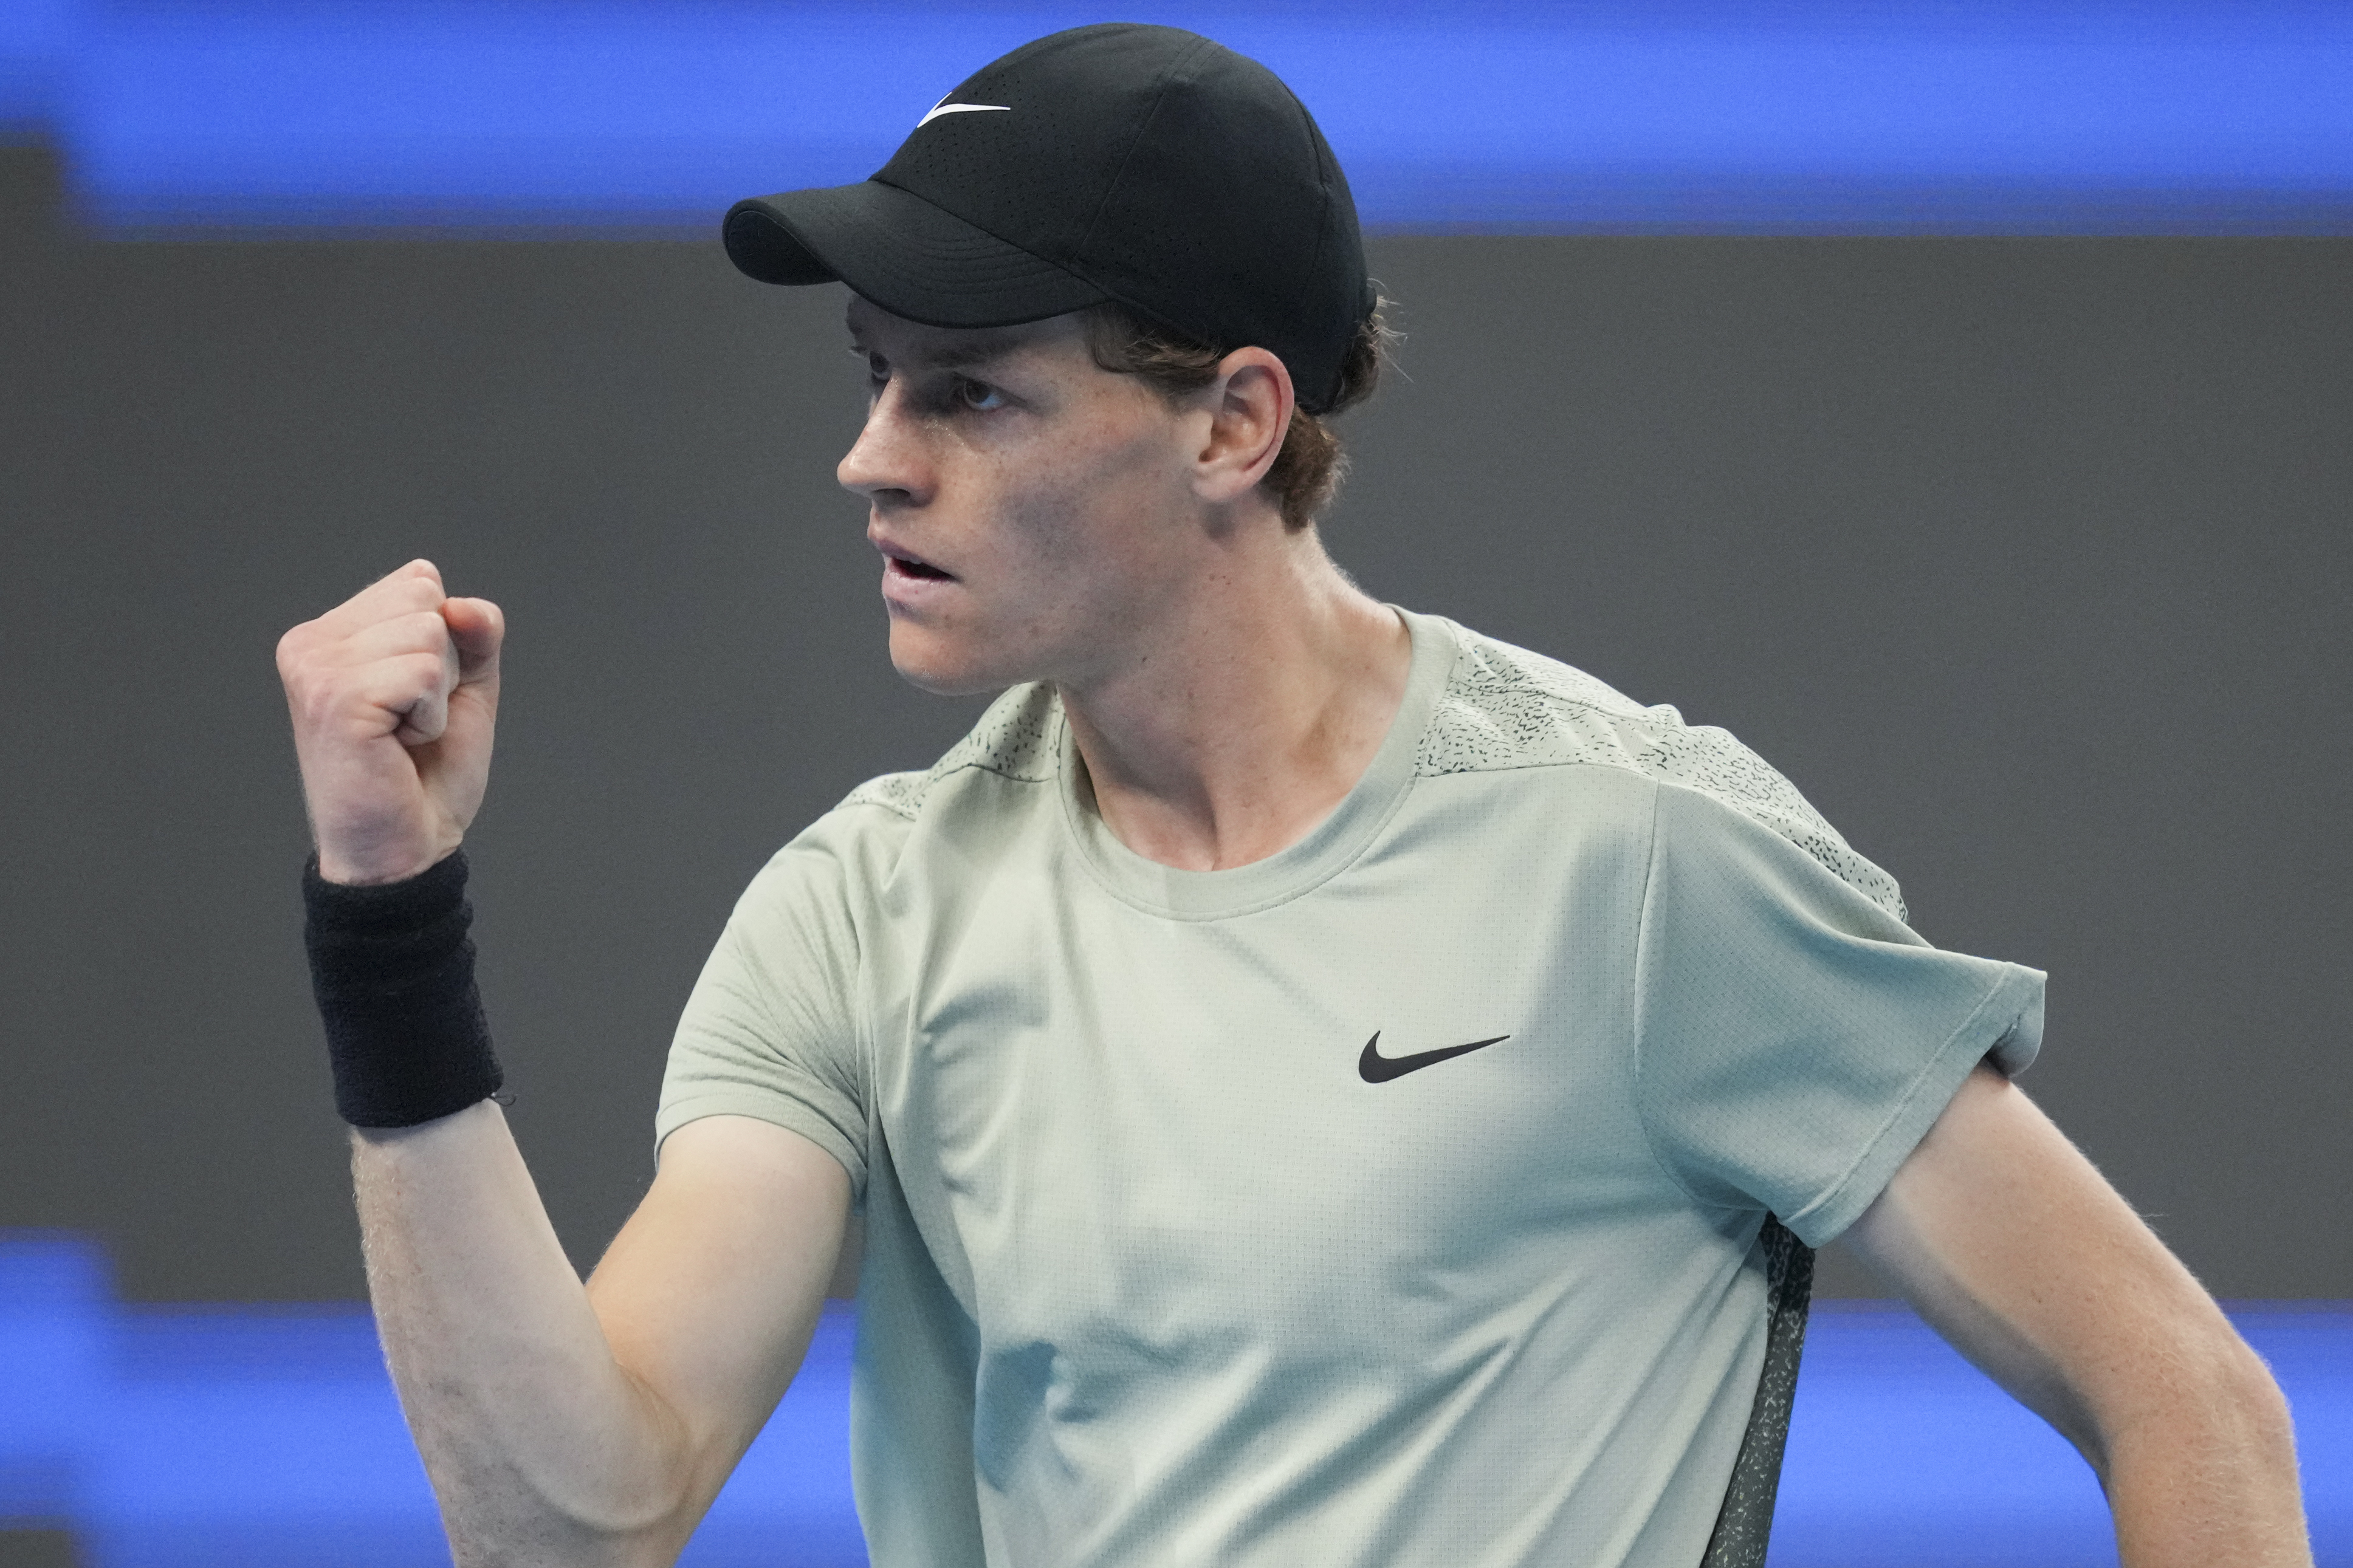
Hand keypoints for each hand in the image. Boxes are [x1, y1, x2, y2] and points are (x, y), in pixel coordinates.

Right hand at [277, 560, 504, 884]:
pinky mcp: (334, 698)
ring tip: (402, 735)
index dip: (446, 645)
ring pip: (429, 633)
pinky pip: (424, 672)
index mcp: (331, 632)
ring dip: (437, 695)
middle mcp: (312, 643)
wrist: (406, 847)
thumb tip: (462, 605)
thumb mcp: (464, 686)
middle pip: (426, 602)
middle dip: (443, 667)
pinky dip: (430, 715)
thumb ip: (474, 633)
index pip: (420, 583)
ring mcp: (316, 669)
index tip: (413, 698)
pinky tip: (399, 746)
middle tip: (409, 722)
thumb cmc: (426, 773)